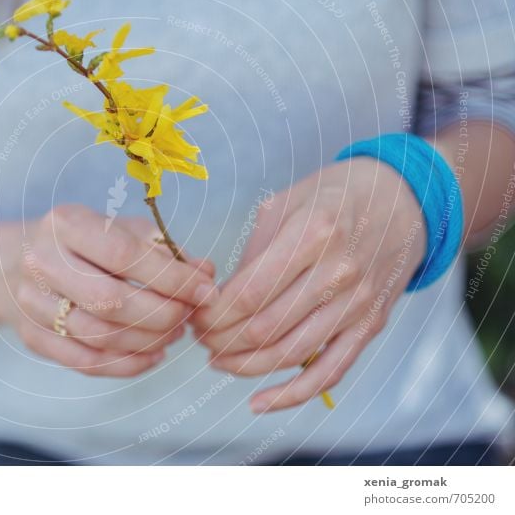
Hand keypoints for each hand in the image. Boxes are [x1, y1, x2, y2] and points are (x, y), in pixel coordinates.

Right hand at [11, 204, 217, 376]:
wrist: (17, 262)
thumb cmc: (84, 242)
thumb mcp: (121, 230)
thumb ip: (164, 250)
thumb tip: (206, 274)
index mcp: (65, 223)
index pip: (124, 255)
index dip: (171, 277)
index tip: (205, 291)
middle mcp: (41, 261)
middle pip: (111, 300)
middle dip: (162, 314)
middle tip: (189, 316)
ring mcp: (31, 302)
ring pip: (100, 336)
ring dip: (149, 340)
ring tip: (175, 332)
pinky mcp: (32, 336)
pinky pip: (85, 362)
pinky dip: (127, 365)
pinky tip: (153, 355)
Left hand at [191, 158, 426, 410]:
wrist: (404, 200)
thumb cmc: (334, 197)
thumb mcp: (286, 203)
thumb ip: (254, 252)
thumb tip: (221, 300)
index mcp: (313, 233)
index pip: (250, 293)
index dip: (215, 314)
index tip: (195, 316)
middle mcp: (340, 272)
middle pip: (266, 327)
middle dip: (221, 340)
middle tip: (200, 338)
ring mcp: (359, 303)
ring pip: (291, 354)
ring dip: (244, 365)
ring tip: (218, 360)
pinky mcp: (371, 326)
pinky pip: (330, 372)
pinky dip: (292, 395)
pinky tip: (260, 402)